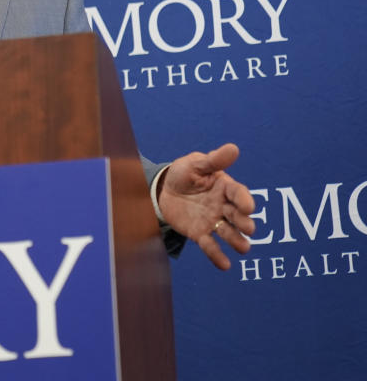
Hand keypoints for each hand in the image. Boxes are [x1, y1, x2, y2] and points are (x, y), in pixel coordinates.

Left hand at [157, 143, 254, 269]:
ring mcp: (214, 221)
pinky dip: (218, 256)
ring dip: (237, 241)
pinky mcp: (201, 234)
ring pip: (229, 233)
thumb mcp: (195, 164)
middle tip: (248, 228)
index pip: (238, 193)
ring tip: (244, 248)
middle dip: (244, 222)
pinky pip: (211, 246)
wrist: (164, 190)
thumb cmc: (184, 173)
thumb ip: (213, 160)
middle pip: (237, 216)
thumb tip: (233, 148)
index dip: (244, 200)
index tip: (248, 206)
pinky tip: (225, 265)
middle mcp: (223, 206)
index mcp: (225, 187)